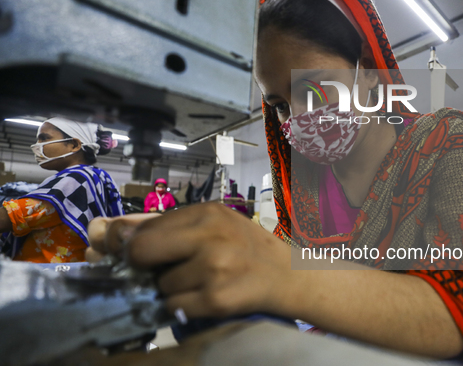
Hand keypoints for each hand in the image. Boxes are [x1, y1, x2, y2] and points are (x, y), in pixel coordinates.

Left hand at [88, 203, 291, 317]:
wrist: (288, 275)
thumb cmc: (246, 247)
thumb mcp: (216, 223)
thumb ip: (173, 225)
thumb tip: (117, 236)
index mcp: (206, 213)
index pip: (144, 228)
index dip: (131, 244)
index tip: (132, 253)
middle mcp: (209, 237)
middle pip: (141, 251)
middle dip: (142, 266)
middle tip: (159, 270)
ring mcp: (213, 269)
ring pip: (160, 286)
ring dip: (171, 289)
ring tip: (199, 282)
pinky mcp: (216, 299)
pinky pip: (174, 307)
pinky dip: (183, 306)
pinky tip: (203, 297)